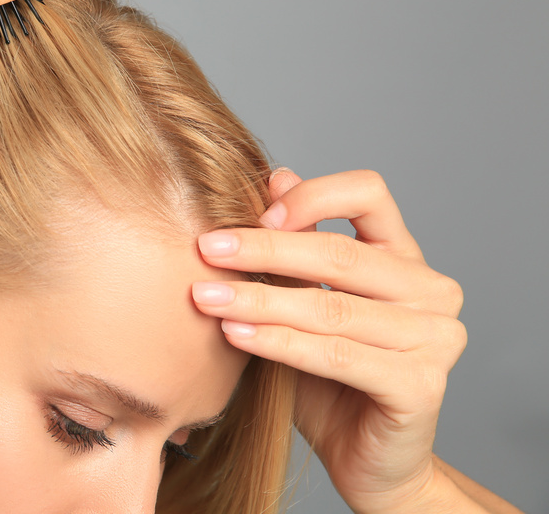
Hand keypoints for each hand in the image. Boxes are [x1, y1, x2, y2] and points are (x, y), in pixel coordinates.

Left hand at [192, 169, 467, 512]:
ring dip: (259, 298)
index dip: (310, 197)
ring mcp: (435, 338)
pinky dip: (279, 342)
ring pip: (330, 308)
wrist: (370, 464)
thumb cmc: (331, 380)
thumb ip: (295, 246)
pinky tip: (235, 333)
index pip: (368, 193)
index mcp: (405, 258)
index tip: (254, 213)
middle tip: (205, 247)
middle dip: (263, 248)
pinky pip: (335, 355)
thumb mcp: (304, 302)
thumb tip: (275, 176)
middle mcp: (432, 291)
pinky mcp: (420, 385)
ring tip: (205, 296)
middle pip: (339, 252)